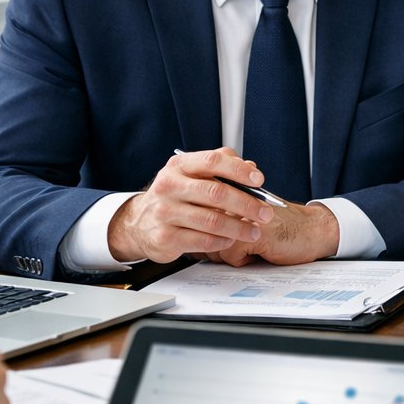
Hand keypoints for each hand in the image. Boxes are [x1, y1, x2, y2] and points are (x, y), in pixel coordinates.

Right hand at [107, 148, 276, 262]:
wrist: (138, 222)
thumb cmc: (175, 195)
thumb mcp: (192, 174)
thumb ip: (221, 167)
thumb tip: (251, 167)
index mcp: (179, 166)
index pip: (213, 161)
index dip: (239, 170)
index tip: (259, 180)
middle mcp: (169, 186)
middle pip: (216, 193)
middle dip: (247, 204)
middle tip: (265, 213)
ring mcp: (165, 212)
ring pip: (212, 220)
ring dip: (239, 227)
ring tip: (254, 231)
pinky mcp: (165, 237)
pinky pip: (203, 241)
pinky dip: (223, 241)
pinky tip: (232, 240)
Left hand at [205, 201, 340, 265]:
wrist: (312, 229)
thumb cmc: (278, 224)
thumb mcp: (247, 213)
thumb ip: (222, 214)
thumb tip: (190, 231)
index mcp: (232, 189)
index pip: (201, 212)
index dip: (205, 229)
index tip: (218, 236)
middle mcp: (235, 197)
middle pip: (203, 229)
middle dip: (215, 243)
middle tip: (236, 244)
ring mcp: (244, 213)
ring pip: (214, 243)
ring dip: (229, 252)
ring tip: (250, 246)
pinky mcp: (253, 232)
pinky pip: (229, 254)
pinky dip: (243, 259)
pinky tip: (259, 251)